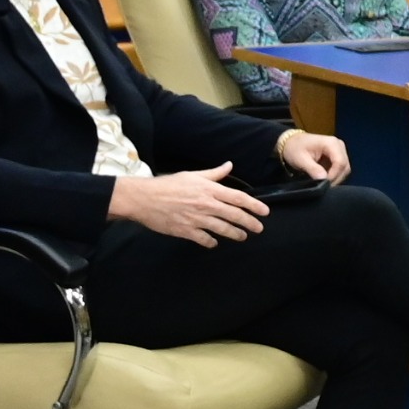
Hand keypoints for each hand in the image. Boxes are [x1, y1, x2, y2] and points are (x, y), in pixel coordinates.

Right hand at [107, 164, 265, 246]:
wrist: (143, 198)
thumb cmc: (168, 185)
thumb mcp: (192, 175)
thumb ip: (214, 173)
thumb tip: (229, 165)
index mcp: (209, 190)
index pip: (238, 198)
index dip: (254, 206)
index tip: (265, 212)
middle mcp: (206, 205)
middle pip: (234, 215)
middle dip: (249, 223)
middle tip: (259, 228)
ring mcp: (196, 219)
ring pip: (222, 229)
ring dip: (235, 234)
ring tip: (242, 236)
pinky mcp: (186, 231)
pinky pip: (204, 239)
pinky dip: (211, 242)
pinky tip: (215, 242)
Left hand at [275, 127, 350, 184]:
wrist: (291, 142)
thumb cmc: (295, 148)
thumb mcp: (300, 159)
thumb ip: (313, 169)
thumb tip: (324, 179)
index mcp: (331, 143)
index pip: (340, 162)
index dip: (334, 176)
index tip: (324, 185)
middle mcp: (339, 145)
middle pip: (344, 166)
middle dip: (335, 178)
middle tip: (324, 187)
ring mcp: (340, 150)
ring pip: (344, 169)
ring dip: (336, 178)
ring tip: (324, 184)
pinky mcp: (337, 155)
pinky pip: (341, 168)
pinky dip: (334, 176)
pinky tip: (325, 179)